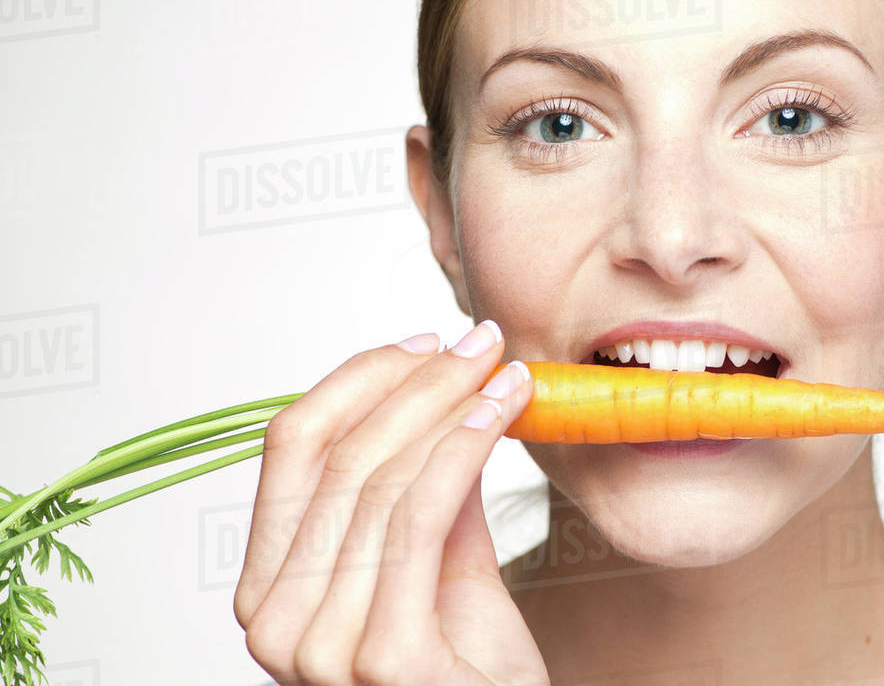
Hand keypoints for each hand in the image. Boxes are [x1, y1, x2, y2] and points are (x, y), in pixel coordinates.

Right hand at [233, 321, 549, 685]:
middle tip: (478, 344)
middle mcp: (273, 621)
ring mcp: (320, 647)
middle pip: (337, 456)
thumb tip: (443, 387)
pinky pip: (418, 519)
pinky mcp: (382, 660)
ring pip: (379, 481)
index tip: (424, 343)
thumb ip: (426, 482)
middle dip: (415, 382)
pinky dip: (462, 448)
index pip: (291, 446)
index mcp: (266, 588)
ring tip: (503, 373)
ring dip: (449, 406)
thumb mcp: (440, 557)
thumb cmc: (471, 662)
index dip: (359, 380)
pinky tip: (500, 413)